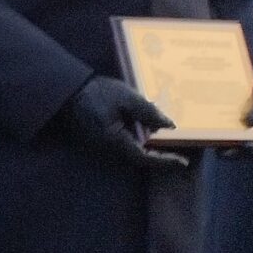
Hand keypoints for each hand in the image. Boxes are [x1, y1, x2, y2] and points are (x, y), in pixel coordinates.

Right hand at [55, 76, 187, 171]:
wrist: (69, 90)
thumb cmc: (96, 92)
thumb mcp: (126, 97)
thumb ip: (148, 112)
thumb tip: (170, 126)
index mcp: (115, 139)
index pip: (144, 157)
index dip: (164, 161)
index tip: (183, 163)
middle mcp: (109, 147)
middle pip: (140, 156)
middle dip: (161, 155)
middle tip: (182, 152)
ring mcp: (104, 144)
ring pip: (133, 150)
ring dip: (150, 146)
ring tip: (169, 138)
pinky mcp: (102, 137)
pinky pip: (125, 142)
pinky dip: (140, 139)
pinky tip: (149, 129)